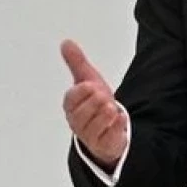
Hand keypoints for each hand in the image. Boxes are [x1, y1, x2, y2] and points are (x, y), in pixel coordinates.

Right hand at [61, 39, 127, 168]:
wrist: (108, 126)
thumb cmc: (94, 103)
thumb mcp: (87, 79)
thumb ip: (77, 62)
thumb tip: (66, 42)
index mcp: (71, 106)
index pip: (71, 99)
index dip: (82, 91)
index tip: (92, 85)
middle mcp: (77, 122)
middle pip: (81, 114)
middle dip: (96, 102)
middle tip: (104, 96)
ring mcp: (90, 135)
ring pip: (94, 127)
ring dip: (105, 115)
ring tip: (112, 108)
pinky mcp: (104, 144)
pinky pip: (109, 138)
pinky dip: (116, 126)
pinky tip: (121, 118)